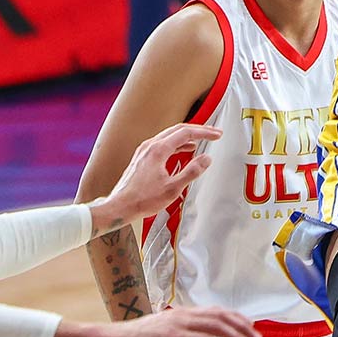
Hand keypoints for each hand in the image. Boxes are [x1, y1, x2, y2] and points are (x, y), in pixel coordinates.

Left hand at [91, 121, 219, 228]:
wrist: (120, 206)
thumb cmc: (142, 199)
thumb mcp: (172, 188)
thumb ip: (191, 172)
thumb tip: (206, 159)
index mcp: (158, 150)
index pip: (186, 133)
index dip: (204, 132)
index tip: (217, 134)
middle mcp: (150, 146)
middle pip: (178, 130)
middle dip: (197, 130)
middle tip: (212, 133)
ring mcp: (144, 151)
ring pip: (169, 136)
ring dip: (187, 137)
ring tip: (201, 140)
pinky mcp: (142, 157)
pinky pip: (163, 144)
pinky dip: (176, 144)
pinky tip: (183, 150)